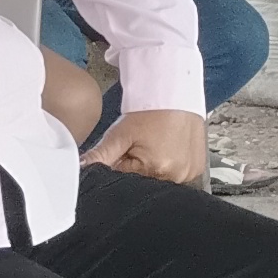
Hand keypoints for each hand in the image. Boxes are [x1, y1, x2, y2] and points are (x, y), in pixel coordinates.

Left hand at [85, 108, 206, 184]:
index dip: (120, 166)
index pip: (125, 181)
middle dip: (137, 169)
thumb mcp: (119, 134)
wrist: (175, 94)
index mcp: (155, 168)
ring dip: (154, 169)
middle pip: (144, 183)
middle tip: (143, 146)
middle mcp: (176, 175)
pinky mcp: (197, 170)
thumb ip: (99, 156)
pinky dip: (169, 166)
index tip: (126, 150)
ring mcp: (189, 173)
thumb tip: (81, 170)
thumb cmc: (151, 111)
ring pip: (160, 181)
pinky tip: (168, 149)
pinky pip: (177, 176)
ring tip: (157, 146)